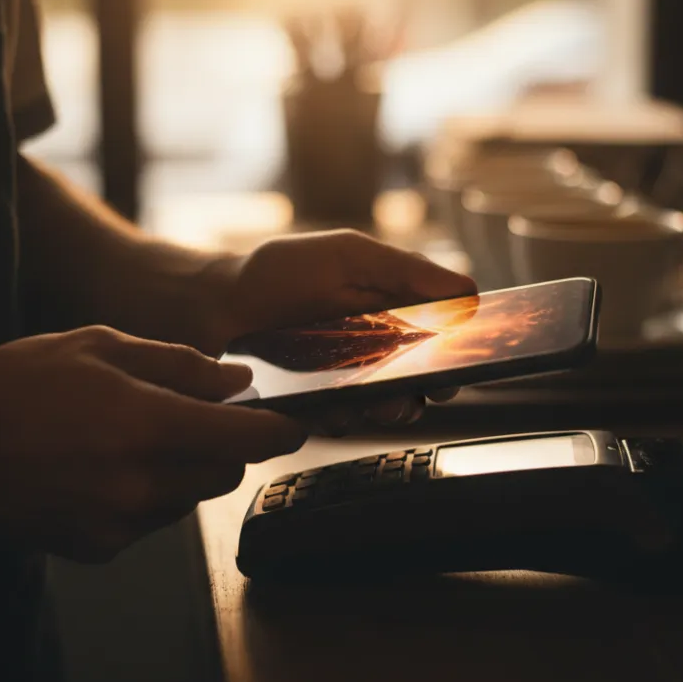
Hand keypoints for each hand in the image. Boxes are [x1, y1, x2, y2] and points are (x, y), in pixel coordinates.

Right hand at [0, 326, 304, 561]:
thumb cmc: (20, 382)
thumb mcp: (103, 346)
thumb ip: (181, 365)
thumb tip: (239, 379)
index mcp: (147, 424)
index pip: (246, 438)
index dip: (280, 431)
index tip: (294, 424)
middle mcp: (139, 481)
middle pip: (225, 472)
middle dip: (225, 445)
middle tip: (193, 417)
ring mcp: (119, 521)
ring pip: (189, 498)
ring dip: (184, 470)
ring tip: (132, 437)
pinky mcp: (98, 546)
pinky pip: (150, 521)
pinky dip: (146, 496)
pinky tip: (103, 467)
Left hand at [214, 230, 477, 431]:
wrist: (213, 302)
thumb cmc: (279, 271)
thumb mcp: (349, 256)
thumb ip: (406, 270)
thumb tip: (469, 289)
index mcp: (392, 313)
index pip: (443, 341)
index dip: (460, 353)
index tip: (466, 360)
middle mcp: (375, 352)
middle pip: (422, 383)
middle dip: (427, 390)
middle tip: (421, 389)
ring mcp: (345, 383)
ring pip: (385, 410)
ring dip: (388, 410)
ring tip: (378, 404)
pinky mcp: (315, 408)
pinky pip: (340, 425)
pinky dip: (340, 420)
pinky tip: (328, 407)